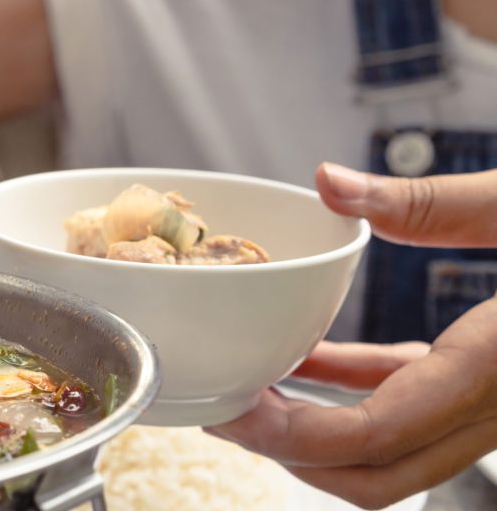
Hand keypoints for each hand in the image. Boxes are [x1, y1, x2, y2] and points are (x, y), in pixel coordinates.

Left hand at [208, 163, 496, 508]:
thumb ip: (430, 199)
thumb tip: (328, 181)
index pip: (382, 432)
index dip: (295, 435)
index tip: (233, 408)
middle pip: (382, 473)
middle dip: (293, 455)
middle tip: (224, 411)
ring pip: (401, 453)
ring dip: (321, 432)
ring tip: (251, 388)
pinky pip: (418, 407)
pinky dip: (360, 394)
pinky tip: (311, 358)